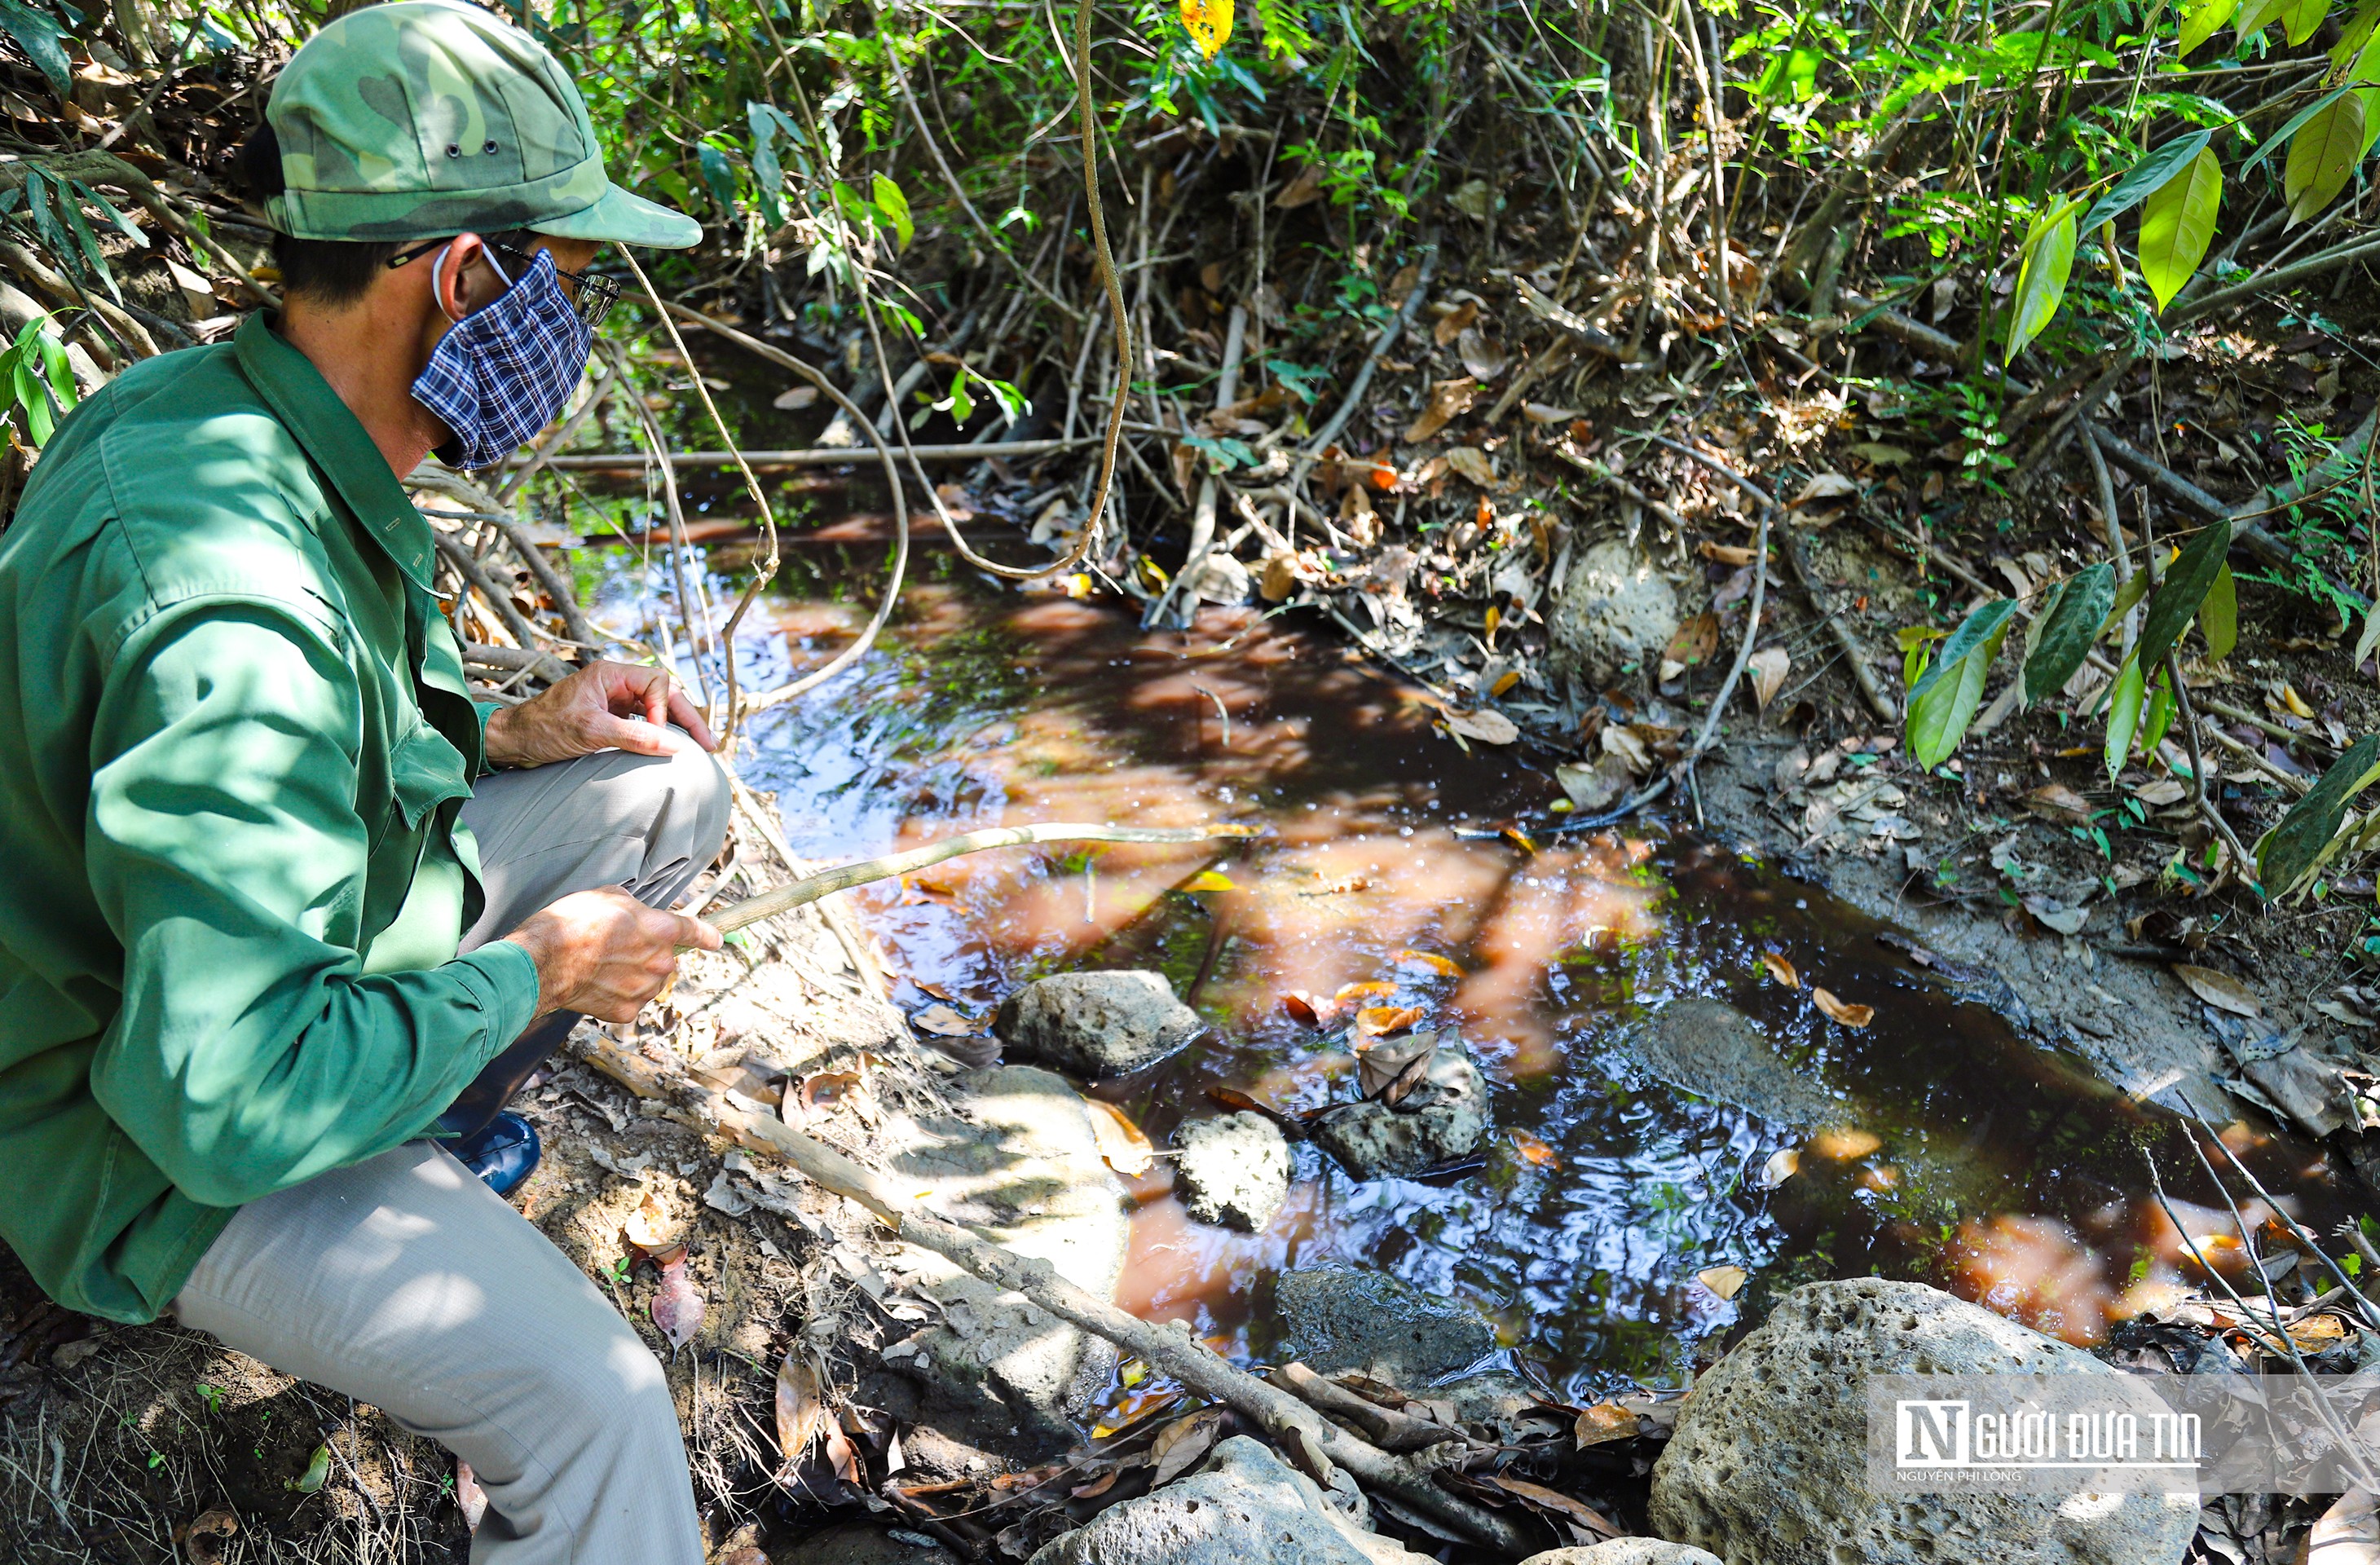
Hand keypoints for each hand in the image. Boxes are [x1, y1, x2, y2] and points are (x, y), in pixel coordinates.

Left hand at [483, 660, 716, 768]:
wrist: (513, 741)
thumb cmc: (543, 729)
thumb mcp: (591, 733)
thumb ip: (635, 737)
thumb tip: (674, 746)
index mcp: (610, 673)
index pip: (657, 682)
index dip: (664, 709)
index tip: (658, 735)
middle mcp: (615, 683)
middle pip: (664, 694)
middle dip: (686, 718)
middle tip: (709, 744)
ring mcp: (613, 700)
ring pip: (657, 708)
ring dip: (677, 727)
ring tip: (700, 747)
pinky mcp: (609, 717)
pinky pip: (644, 722)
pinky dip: (660, 734)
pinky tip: (671, 748)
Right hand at [500, 887, 721, 1021]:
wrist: (544, 961)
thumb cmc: (571, 923)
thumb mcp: (608, 896)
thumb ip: (634, 908)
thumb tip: (638, 915)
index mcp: (661, 929)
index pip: (696, 931)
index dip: (708, 935)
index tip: (717, 940)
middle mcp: (660, 961)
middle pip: (665, 958)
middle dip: (648, 953)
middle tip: (617, 947)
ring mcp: (644, 989)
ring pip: (649, 982)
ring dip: (634, 975)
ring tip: (602, 966)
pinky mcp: (626, 1011)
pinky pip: (630, 1001)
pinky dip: (617, 995)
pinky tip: (596, 984)